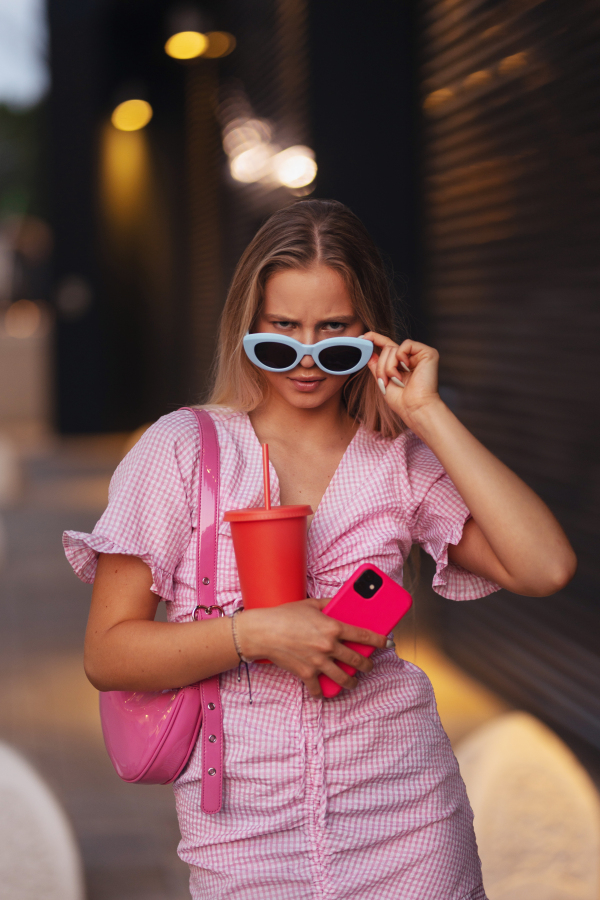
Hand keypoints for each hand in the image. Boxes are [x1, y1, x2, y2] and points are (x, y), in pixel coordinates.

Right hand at [234, 599, 387, 697]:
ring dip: (351, 682)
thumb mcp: (311, 604)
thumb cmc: (285, 615)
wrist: (264, 632)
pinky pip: (318, 689)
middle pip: (357, 660)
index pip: (364, 636)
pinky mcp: (306, 674)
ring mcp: (318, 663)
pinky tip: (324, 692)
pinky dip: (322, 692)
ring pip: (343, 678)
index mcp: (333, 628)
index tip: (387, 643)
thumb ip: (329, 603)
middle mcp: (329, 646)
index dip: (379, 640)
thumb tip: (341, 601)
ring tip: (353, 682)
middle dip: (367, 665)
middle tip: (369, 665)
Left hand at [363, 332, 442, 430]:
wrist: (415, 408)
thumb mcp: (382, 380)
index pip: (387, 346)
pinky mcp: (428, 353)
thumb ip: (376, 365)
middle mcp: (411, 358)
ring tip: (397, 380)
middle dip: (381, 366)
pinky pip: (406, 344)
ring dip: (389, 366)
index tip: (363, 336)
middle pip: (387, 349)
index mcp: (401, 364)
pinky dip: (401, 357)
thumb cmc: (402, 401)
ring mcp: (419, 355)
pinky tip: (407, 369)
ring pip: (393, 348)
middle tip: (385, 381)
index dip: (375, 339)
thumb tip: (368, 351)